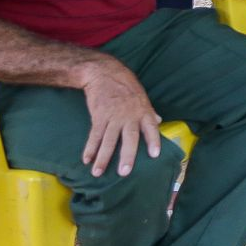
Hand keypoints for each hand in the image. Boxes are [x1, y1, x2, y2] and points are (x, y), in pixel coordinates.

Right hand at [78, 57, 160, 177]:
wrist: (105, 73)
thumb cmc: (126, 86)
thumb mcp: (142, 97)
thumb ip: (149, 111)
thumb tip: (159, 121)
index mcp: (144, 111)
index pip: (151, 128)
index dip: (154, 141)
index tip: (155, 155)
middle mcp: (130, 115)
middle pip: (130, 138)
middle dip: (127, 156)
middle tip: (124, 172)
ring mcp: (114, 116)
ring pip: (109, 140)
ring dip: (103, 158)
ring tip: (97, 173)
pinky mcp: (99, 116)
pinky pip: (95, 134)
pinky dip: (90, 147)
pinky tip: (86, 159)